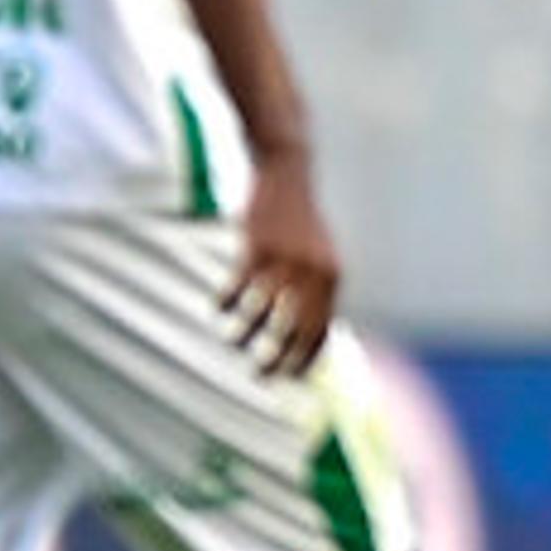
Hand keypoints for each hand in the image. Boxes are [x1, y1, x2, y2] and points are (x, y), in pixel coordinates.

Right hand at [223, 151, 340, 377]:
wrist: (289, 173)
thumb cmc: (303, 221)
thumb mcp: (321, 254)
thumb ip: (319, 289)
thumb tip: (313, 332)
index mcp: (332, 277)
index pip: (321, 330)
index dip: (306, 357)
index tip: (292, 376)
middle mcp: (312, 272)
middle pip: (293, 329)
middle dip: (277, 357)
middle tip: (260, 375)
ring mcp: (284, 260)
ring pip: (260, 311)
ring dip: (244, 333)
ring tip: (232, 341)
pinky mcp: (256, 247)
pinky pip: (236, 286)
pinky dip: (226, 301)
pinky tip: (218, 308)